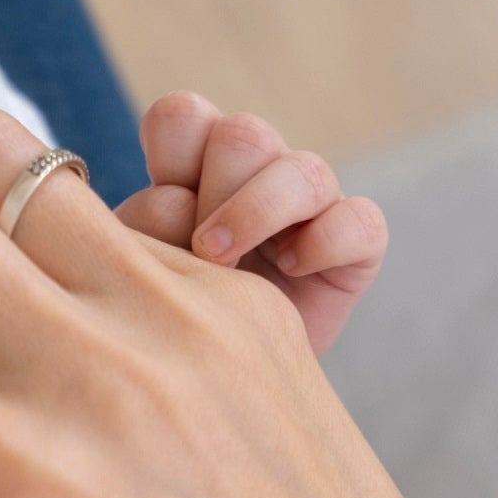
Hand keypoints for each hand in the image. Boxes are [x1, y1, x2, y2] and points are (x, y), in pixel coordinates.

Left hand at [115, 91, 385, 352]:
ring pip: (303, 169)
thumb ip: (144, 229)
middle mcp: (254, 171)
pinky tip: (290, 270)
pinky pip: (360, 219)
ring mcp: (308, 203)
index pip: (184, 116)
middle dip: (215, 189)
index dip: (169, 148)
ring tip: (223, 263)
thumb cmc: (168, 315)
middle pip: (244, 133)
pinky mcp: (354, 244)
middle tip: (199, 250)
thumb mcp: (137, 270)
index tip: (160, 207)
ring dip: (257, 213)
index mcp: (192, 163)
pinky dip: (324, 241)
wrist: (216, 381)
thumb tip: (173, 202)